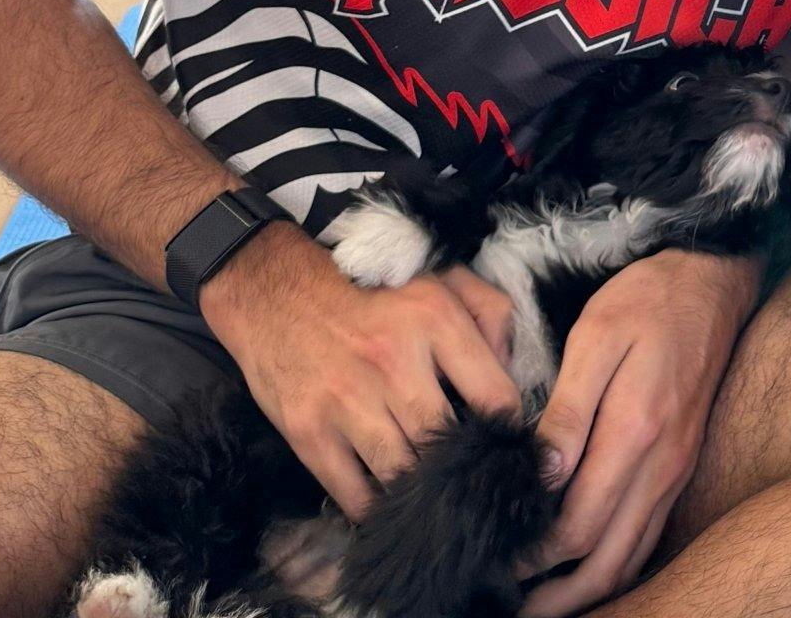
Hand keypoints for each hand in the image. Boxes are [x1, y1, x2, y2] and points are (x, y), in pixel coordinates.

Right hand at [202, 224, 521, 519]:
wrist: (279, 298)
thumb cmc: (374, 296)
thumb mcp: (441, 281)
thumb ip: (491, 314)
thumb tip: (511, 372)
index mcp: (433, 318)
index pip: (494, 395)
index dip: (507, 430)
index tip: (508, 448)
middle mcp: (393, 359)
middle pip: (447, 441)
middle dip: (463, 468)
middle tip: (472, 482)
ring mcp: (348, 400)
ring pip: (403, 474)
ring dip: (421, 491)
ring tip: (432, 496)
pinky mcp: (310, 433)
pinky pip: (355, 496)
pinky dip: (376, 509)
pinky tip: (389, 503)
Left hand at [521, 249, 762, 615]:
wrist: (712, 281)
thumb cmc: (647, 299)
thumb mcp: (596, 336)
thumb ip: (568, 410)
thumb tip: (542, 476)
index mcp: (637, 432)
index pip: (580, 526)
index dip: (535, 556)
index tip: (495, 560)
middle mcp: (663, 464)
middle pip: (608, 562)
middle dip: (557, 596)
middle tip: (511, 608)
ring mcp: (677, 469)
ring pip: (632, 557)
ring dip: (587, 590)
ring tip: (541, 602)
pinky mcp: (681, 464)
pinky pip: (649, 535)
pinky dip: (616, 564)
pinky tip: (586, 564)